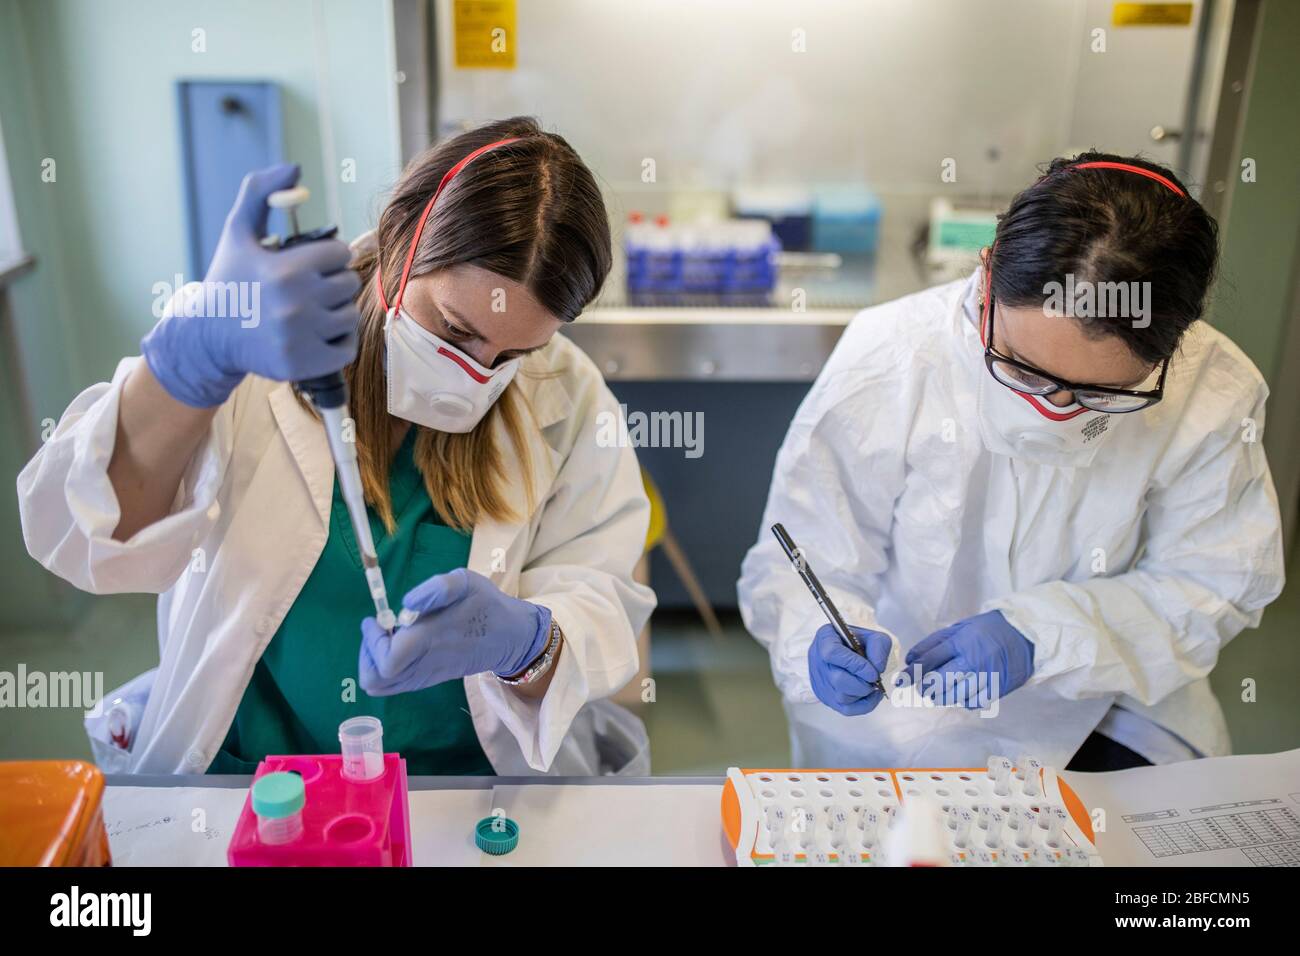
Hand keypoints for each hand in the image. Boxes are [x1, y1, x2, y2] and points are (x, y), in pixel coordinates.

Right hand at [141, 164, 360, 406]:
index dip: (326, 256)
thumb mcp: (237, 231)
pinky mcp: (305, 364)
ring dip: (335, 312)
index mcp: (286, 269)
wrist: (208, 337)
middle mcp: (296, 304)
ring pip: (350, 316)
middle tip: (307, 289)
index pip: (339, 253)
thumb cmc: (228, 279)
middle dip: (331, 283)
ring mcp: (302, 338)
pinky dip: (337, 343)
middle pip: (348, 283)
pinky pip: (347, 348)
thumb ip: (260, 193)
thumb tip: (294, 168)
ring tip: (309, 312)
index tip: (308, 264)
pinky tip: (315, 334)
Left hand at [358, 569, 551, 694]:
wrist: (511, 636)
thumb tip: (406, 603)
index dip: (372, 642)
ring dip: (374, 662)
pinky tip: (400, 646)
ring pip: (383, 687)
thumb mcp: (466, 582)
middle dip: (367, 653)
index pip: (387, 660)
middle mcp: (425, 664)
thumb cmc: (487, 605)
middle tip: (377, 629)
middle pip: (377, 680)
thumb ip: (436, 589)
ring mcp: (427, 676)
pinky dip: (386, 668)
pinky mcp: (431, 679)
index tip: (375, 619)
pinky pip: (396, 685)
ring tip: (386, 638)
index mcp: (430, 640)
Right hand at [808, 624, 892, 715]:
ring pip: (841, 697)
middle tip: (874, 680)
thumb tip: (877, 668)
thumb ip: (878, 646)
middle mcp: (818, 660)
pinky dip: (863, 706)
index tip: (872, 672)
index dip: (856, 665)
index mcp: (825, 639)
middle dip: (862, 684)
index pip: (833, 653)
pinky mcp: (826, 696)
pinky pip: (845, 709)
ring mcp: (820, 680)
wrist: (846, 648)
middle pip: (837, 680)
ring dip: (862, 694)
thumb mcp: (871, 634)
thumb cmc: (856, 641)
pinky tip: (871, 696)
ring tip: (871, 685)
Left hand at [903, 610, 1033, 707]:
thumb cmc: (985, 630)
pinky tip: (960, 694)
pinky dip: (962, 701)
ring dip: (941, 697)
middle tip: (923, 687)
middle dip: (925, 688)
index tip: (901, 680)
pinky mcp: (997, 689)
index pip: (928, 660)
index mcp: (960, 642)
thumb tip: (911, 660)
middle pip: (938, 682)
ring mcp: (985, 676)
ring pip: (953, 696)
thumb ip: (933, 643)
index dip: (911, 672)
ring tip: (938, 693)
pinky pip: (972, 703)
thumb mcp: (958, 628)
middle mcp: (972, 660)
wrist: (1023, 636)